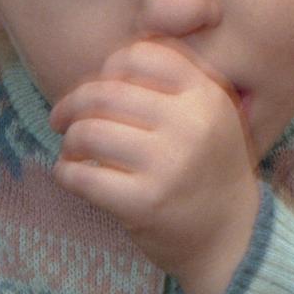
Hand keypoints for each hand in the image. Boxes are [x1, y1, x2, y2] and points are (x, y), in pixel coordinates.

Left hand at [50, 40, 259, 293]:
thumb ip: (171, 82)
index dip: (110, 68)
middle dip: (73, 104)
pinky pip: (80, 175)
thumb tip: (106, 63)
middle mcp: (190, 125)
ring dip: (69, 140)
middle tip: (61, 119)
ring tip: (72, 150)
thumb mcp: (209, 114)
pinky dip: (65, 172)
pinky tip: (72, 174)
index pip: (141, 55)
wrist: (232, 238)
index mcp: (206, 95)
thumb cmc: (206, 169)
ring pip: (87, 132)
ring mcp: (167, 165)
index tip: (100, 88)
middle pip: (105, 92)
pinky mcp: (143, 203)